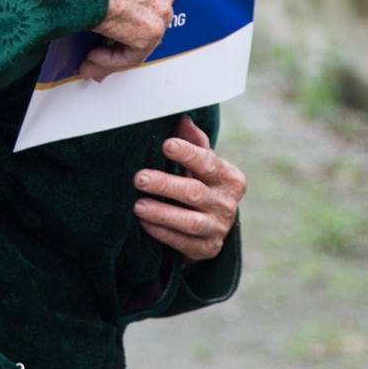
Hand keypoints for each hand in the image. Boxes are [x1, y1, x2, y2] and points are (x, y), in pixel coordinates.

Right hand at [83, 0, 174, 81]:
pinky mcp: (150, 33)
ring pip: (141, 42)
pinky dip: (111, 60)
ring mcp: (160, 12)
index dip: (129, 16)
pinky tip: (93, 57)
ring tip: (91, 59)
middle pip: (147, 22)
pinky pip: (132, 55)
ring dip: (113, 53)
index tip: (113, 26)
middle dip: (123, 38)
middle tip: (100, 49)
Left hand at [133, 116, 245, 261]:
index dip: (188, 154)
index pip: (209, 163)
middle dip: (165, 184)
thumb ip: (195, 143)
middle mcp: (227, 204)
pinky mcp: (207, 249)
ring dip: (161, 213)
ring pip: (189, 221)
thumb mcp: (203, 165)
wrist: (213, 225)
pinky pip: (182, 242)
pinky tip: (144, 223)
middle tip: (139, 178)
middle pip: (194, 192)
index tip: (167, 145)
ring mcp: (218, 228)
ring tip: (137, 205)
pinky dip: (162, 232)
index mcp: (230, 178)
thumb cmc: (203, 185)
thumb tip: (184, 119)